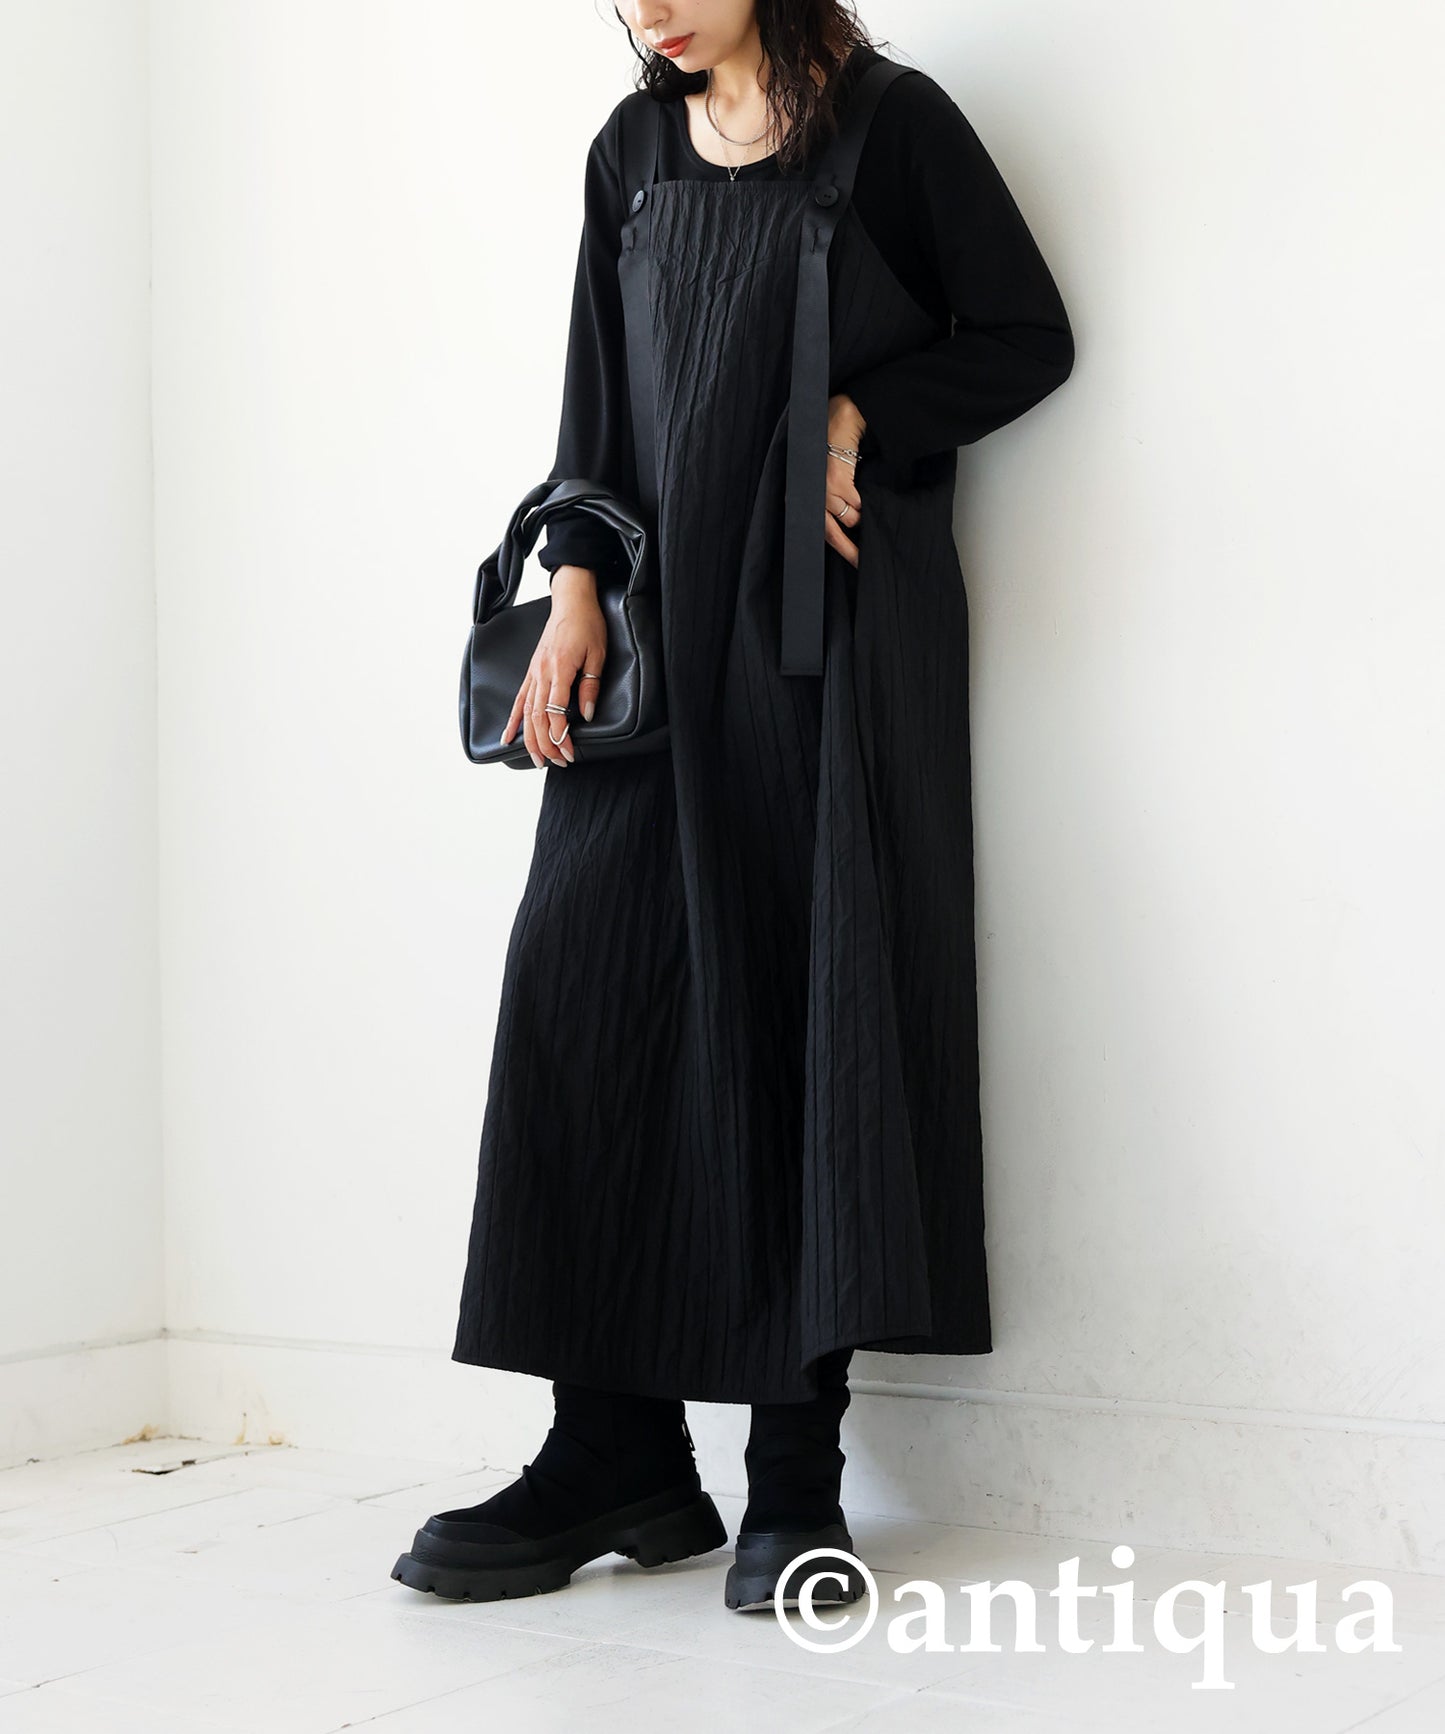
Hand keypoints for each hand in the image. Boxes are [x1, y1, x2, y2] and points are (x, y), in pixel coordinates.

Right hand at [500, 566, 606, 768]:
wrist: (571, 601)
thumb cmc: (588, 625)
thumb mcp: (597, 656)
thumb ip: (590, 686)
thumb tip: (585, 714)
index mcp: (559, 669)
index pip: (555, 712)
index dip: (561, 737)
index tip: (569, 753)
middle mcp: (541, 673)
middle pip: (538, 718)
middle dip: (546, 744)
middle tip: (558, 763)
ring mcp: (533, 672)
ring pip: (526, 712)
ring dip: (530, 738)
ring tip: (537, 759)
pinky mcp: (531, 671)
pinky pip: (519, 699)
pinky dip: (513, 720)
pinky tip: (508, 737)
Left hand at [824, 393, 865, 567]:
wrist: (839, 418)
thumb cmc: (828, 448)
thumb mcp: (823, 477)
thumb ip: (826, 501)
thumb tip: (842, 528)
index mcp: (802, 497)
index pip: (816, 531)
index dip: (834, 547)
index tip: (849, 561)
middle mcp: (808, 496)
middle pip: (829, 533)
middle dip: (848, 549)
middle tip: (860, 561)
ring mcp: (821, 489)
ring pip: (847, 517)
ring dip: (856, 514)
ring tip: (857, 502)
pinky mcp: (835, 480)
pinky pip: (855, 503)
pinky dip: (860, 500)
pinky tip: (857, 487)